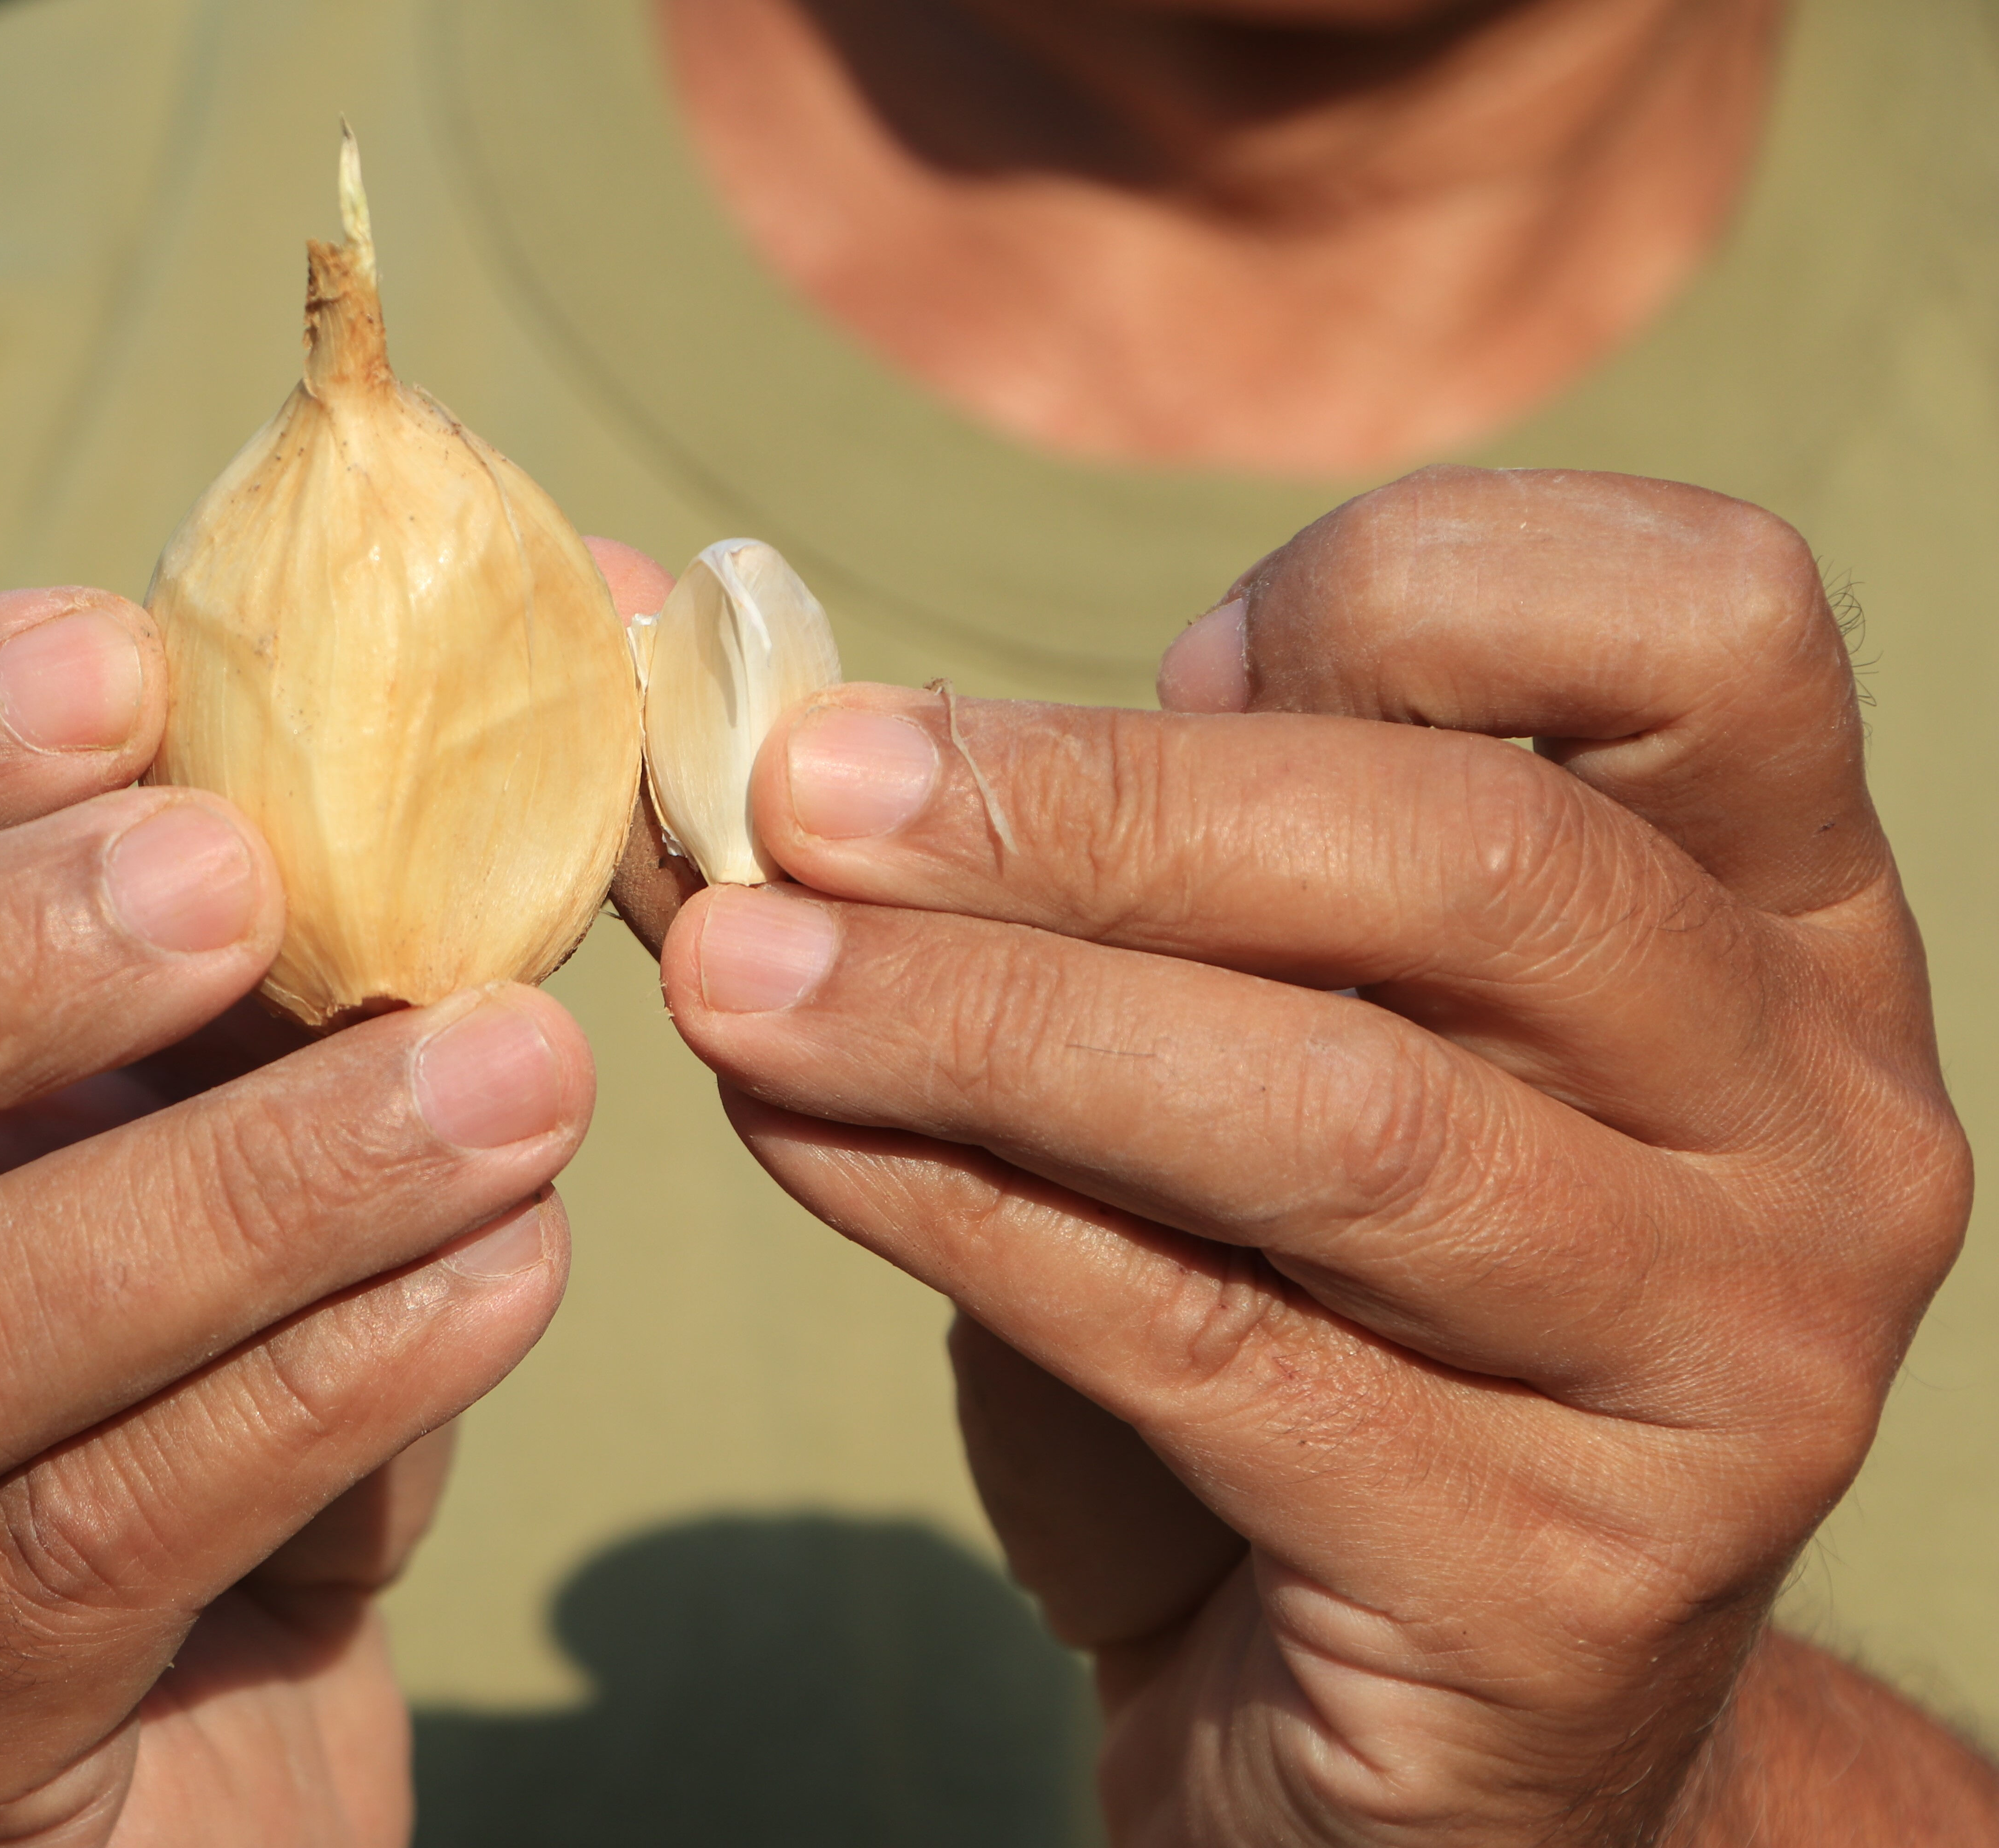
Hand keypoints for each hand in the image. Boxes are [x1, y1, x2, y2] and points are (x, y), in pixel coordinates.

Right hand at [0, 587, 586, 1846]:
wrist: (125, 1686)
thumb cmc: (115, 1288)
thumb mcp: (114, 1074)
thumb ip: (185, 912)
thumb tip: (401, 731)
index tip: (122, 666)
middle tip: (252, 877)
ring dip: (247, 1195)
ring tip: (513, 1082)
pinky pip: (84, 1555)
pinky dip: (324, 1391)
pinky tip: (506, 1270)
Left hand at [654, 469, 1977, 1841]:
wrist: (1399, 1701)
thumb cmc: (1304, 1310)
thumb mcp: (1232, 1026)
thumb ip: (1057, 848)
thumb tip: (702, 662)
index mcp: (1779, 920)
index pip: (1700, 621)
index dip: (1400, 591)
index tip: (1159, 655)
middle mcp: (1815, 1124)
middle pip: (1473, 860)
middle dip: (1088, 809)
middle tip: (803, 794)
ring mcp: (1725, 1366)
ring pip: (1335, 1116)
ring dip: (986, 1015)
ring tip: (734, 972)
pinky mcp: (1559, 1582)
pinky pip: (1212, 1347)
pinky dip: (962, 1214)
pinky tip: (791, 1133)